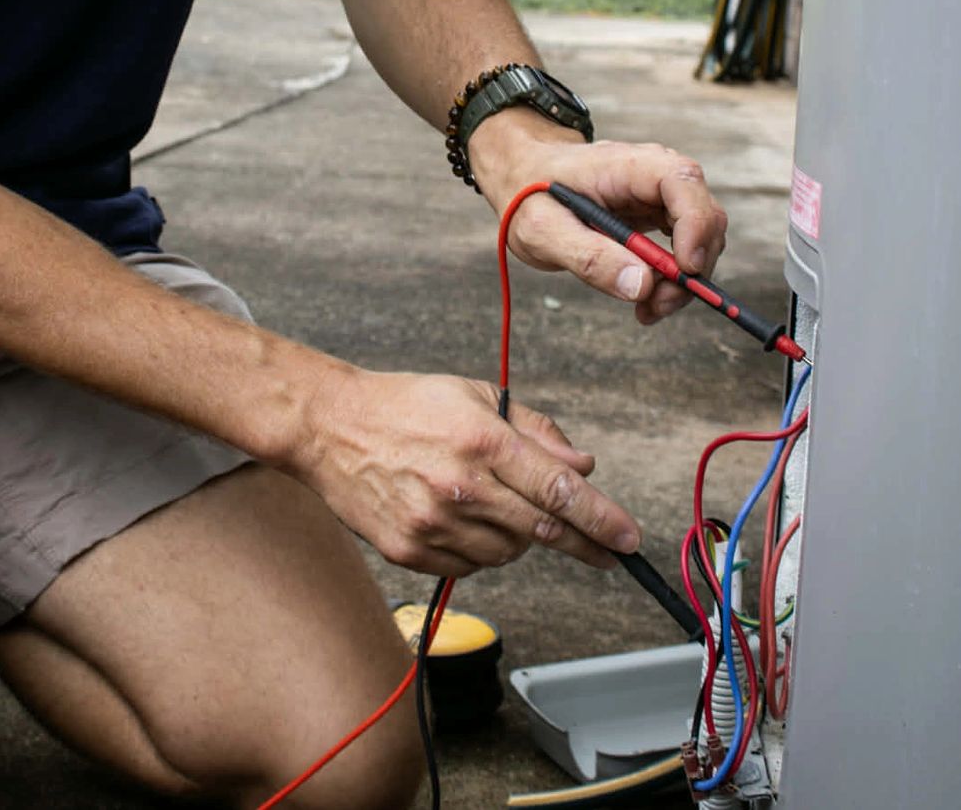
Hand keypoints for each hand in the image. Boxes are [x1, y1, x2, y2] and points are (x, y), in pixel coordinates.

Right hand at [293, 365, 639, 577]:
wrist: (330, 427)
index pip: (558, 490)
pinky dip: (482, 548)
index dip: (602, 518)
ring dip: (523, 538)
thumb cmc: (407, 404)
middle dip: (584, 542)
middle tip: (609, 550)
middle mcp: (460, 487)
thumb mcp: (476, 394)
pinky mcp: (410, 551)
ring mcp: (433, 524)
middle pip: (543, 531)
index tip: (629, 536)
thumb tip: (581, 466)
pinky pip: (470, 566)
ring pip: (509, 552)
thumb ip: (534, 429)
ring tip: (500, 504)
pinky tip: (466, 518)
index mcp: (481, 441)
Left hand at [468, 109, 727, 324]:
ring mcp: (659, 197)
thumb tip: (642, 286)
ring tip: (645, 308)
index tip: (685, 270)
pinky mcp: (657, 218)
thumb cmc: (528, 195)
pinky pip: (683, 251)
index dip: (696, 224)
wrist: (522, 178)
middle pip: (705, 215)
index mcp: (627, 164)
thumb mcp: (543, 230)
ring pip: (701, 239)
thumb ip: (590, 257)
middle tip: (656, 305)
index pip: (682, 180)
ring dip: (683, 282)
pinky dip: (672, 281)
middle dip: (692, 267)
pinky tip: (644, 299)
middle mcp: (654, 175)